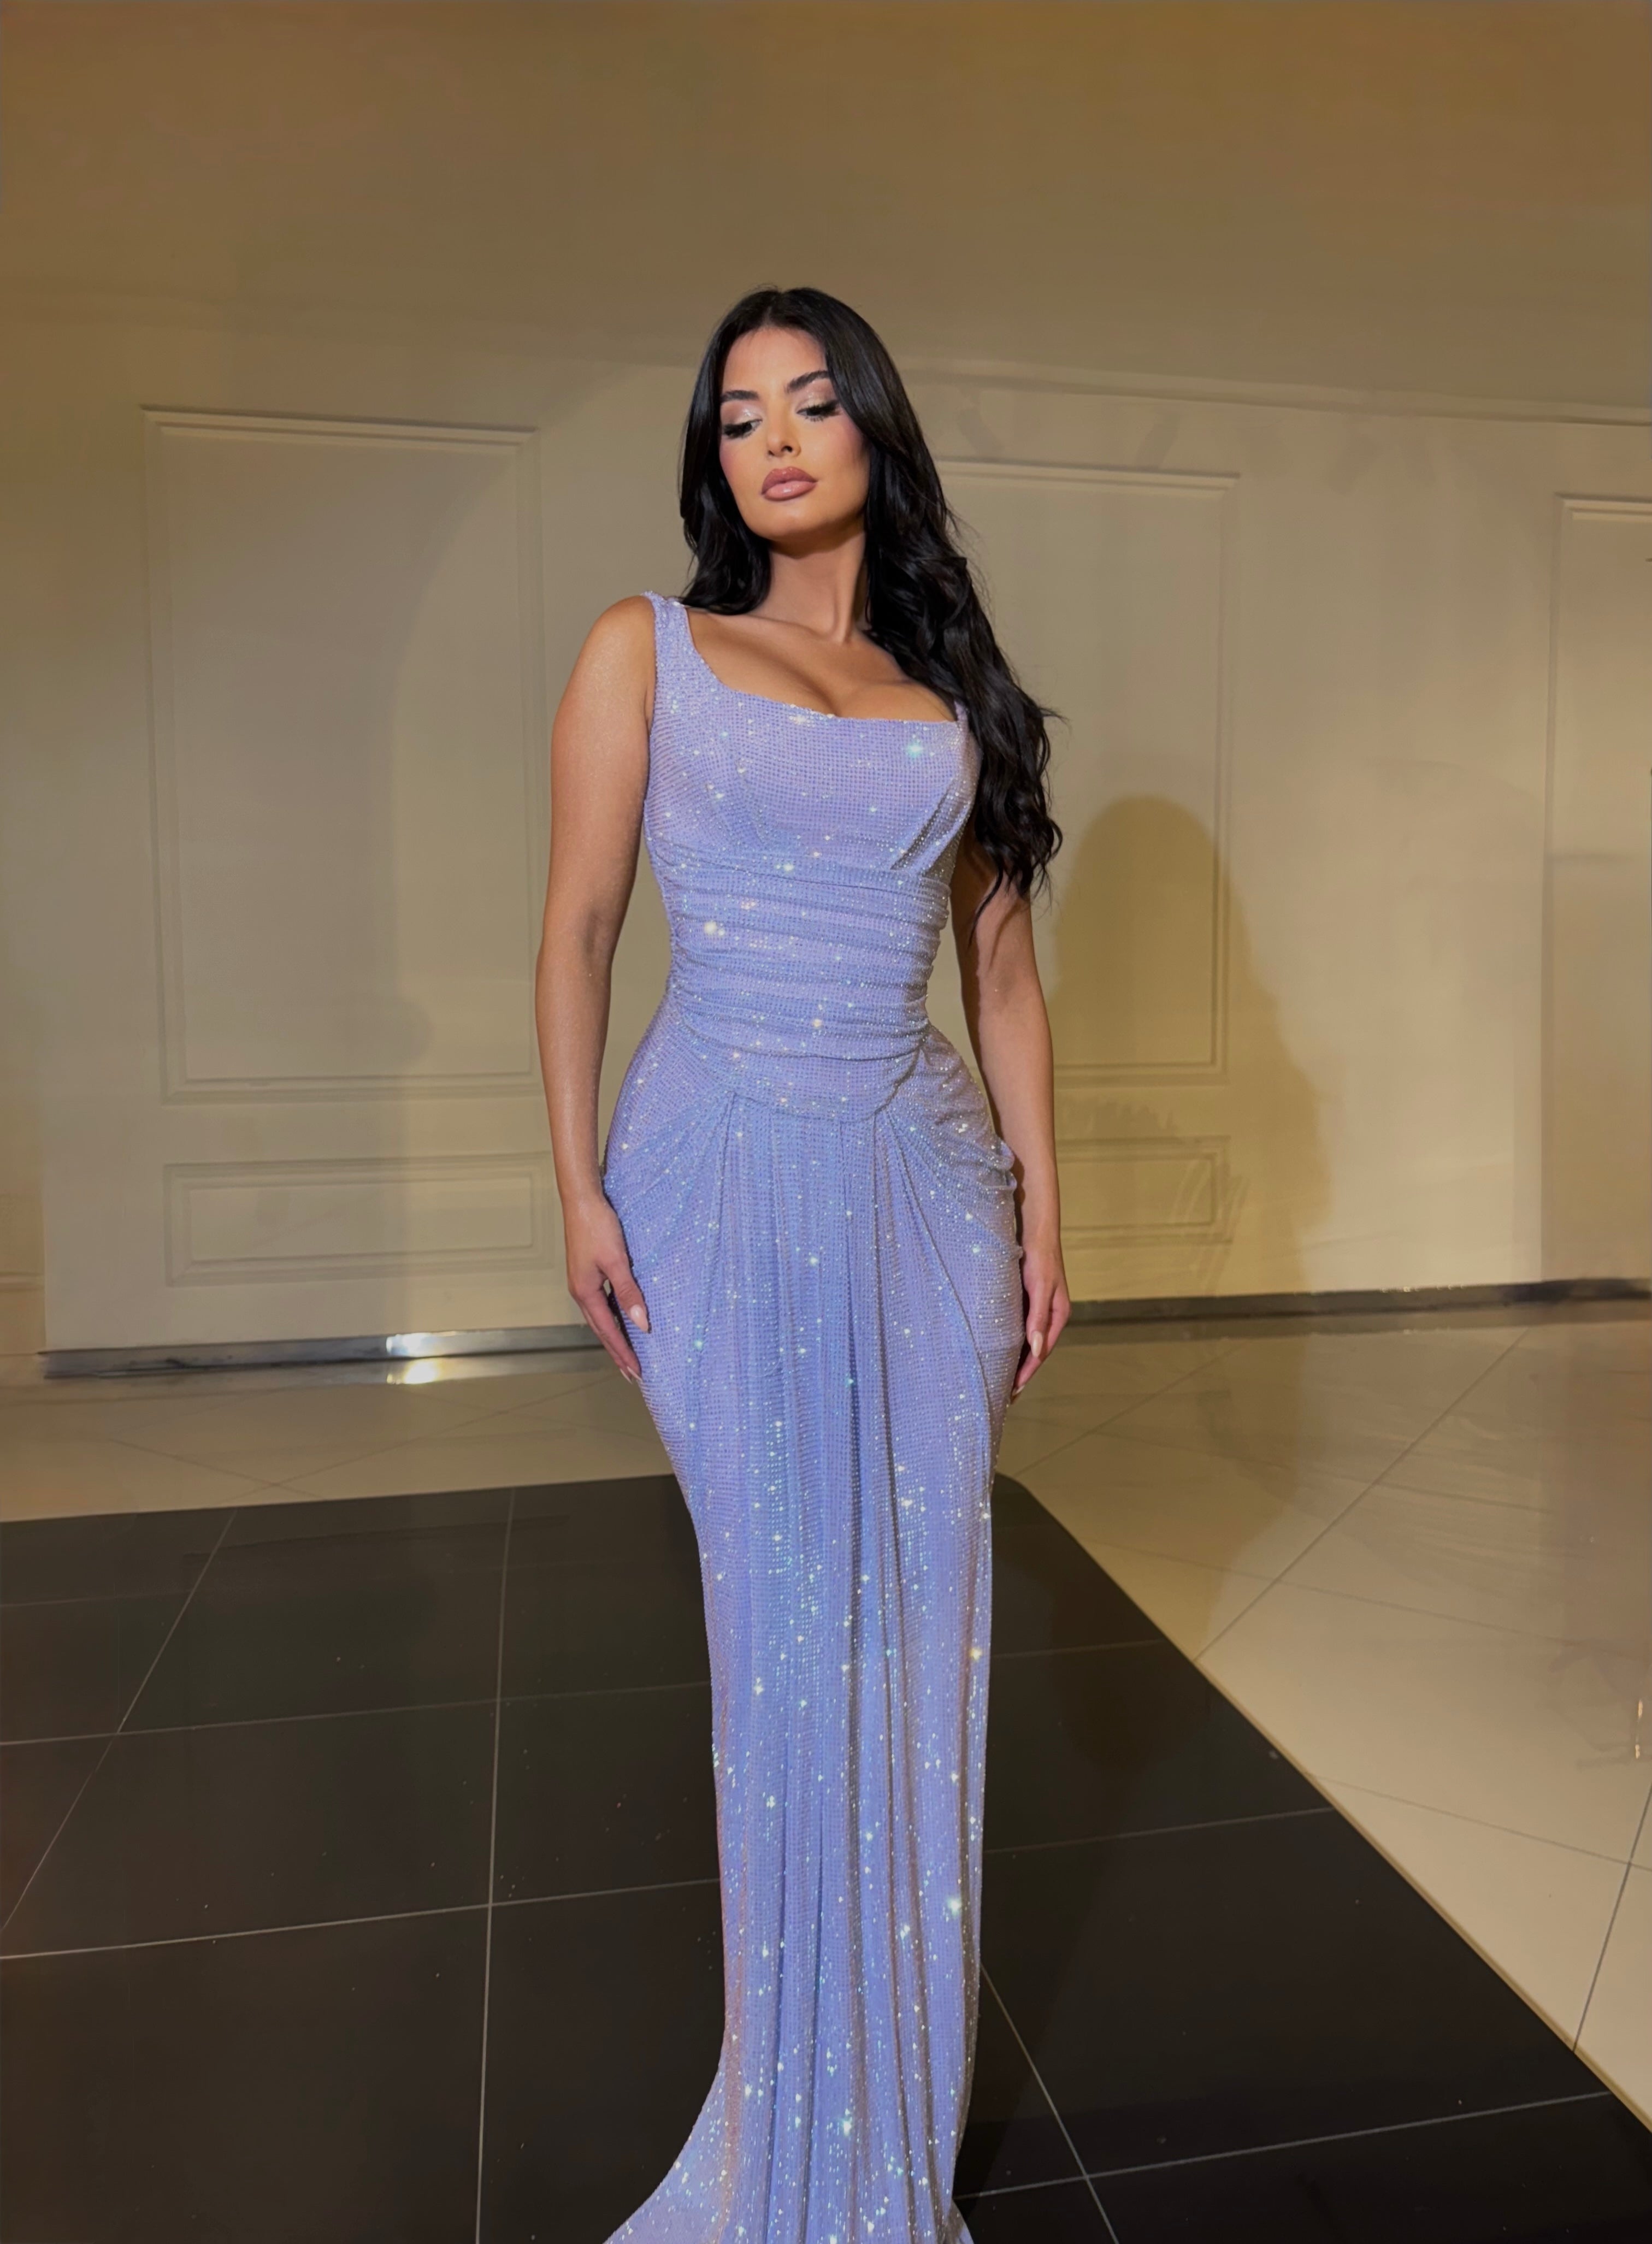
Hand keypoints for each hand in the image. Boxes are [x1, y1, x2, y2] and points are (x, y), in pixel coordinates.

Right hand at [563, 1191, 649, 1378]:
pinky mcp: (587, 1271)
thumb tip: (642, 1324)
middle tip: (631, 1373)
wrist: (582, 1199)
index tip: (636, 1373)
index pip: (607, 1332)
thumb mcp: (617, 1261)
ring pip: (600, 1317)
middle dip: (616, 1352)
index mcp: (585, 1292)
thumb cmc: (598, 1227)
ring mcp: (582, 1281)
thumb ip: (629, 1293)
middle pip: (601, 1329)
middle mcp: (580, 1291)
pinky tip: (621, 1318)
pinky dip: (612, 1317)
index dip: (622, 1353)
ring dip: (614, 1336)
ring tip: (627, 1353)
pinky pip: (601, 1303)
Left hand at [1011, 1236, 1070, 1400]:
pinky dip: (1013, 1344)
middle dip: (1022, 1373)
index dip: (1027, 1372)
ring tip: (1001, 1380)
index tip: (1013, 1391)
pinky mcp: (1028, 1302)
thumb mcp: (1039, 1288)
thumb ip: (1037, 1319)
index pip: (1041, 1352)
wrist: (1036, 1230)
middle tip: (1005, 1396)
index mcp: (1058, 1315)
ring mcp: (1039, 1309)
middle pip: (1035, 1351)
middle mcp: (1049, 1316)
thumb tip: (1036, 1351)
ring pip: (1027, 1342)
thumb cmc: (1039, 1257)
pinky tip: (1001, 1351)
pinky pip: (1020, 1329)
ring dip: (1016, 1360)